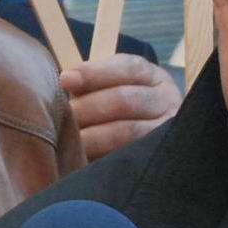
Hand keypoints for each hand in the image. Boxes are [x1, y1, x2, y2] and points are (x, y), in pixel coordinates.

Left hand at [61, 55, 179, 160]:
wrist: (146, 137)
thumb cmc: (114, 106)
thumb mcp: (108, 89)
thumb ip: (90, 84)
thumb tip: (65, 82)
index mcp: (150, 75)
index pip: (126, 68)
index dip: (94, 73)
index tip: (66, 80)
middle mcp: (164, 98)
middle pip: (124, 100)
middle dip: (88, 108)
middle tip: (62, 118)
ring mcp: (165, 129)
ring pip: (127, 131)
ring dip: (94, 136)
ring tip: (70, 140)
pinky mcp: (158, 155)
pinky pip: (129, 156)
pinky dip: (105, 156)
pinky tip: (86, 159)